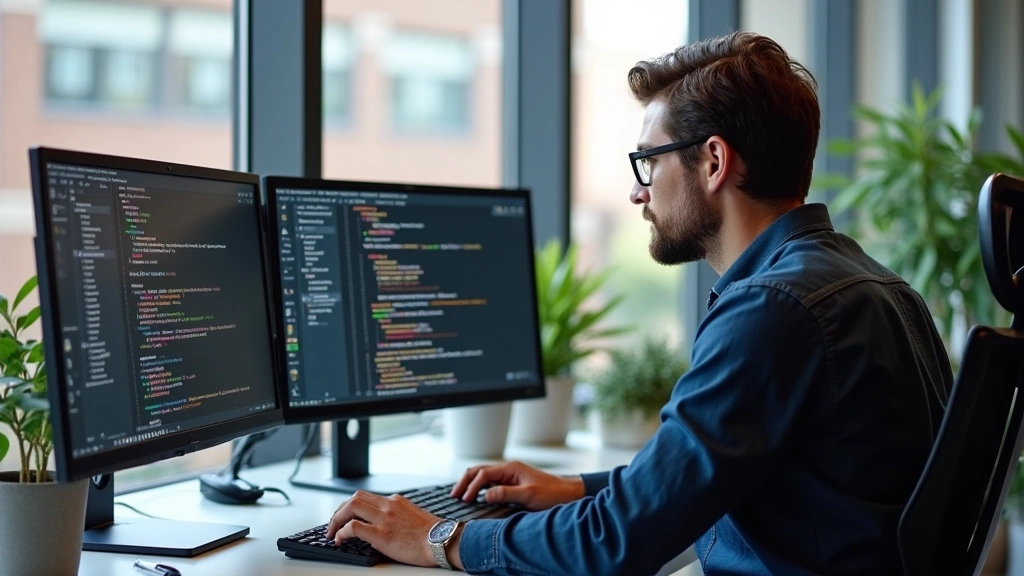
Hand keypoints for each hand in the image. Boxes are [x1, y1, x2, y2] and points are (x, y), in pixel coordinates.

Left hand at [325, 491, 441, 567]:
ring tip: (332, 532)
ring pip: (350, 508)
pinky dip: (342, 532)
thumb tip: (382, 525)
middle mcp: (388, 505)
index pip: (365, 497)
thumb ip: (396, 515)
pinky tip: (340, 540)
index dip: (350, 506)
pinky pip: (353, 527)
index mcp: (395, 501)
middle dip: (339, 511)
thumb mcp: (413, 516)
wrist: (443, 541)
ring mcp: (384, 518)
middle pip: (354, 498)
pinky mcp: (381, 534)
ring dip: (336, 520)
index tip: (344, 516)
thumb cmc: (433, 534)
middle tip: (333, 524)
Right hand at [450, 460, 585, 510]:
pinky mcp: (513, 484)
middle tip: (454, 495)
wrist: (568, 495)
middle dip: (465, 482)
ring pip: (483, 476)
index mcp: (511, 468)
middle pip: (479, 471)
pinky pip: (491, 483)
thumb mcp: (529, 495)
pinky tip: (475, 496)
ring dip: (471, 484)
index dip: (472, 487)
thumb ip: (506, 494)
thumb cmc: (552, 494)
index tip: (465, 500)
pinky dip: (479, 488)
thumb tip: (485, 495)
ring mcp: (510, 476)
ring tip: (460, 495)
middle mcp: (509, 470)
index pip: (483, 474)